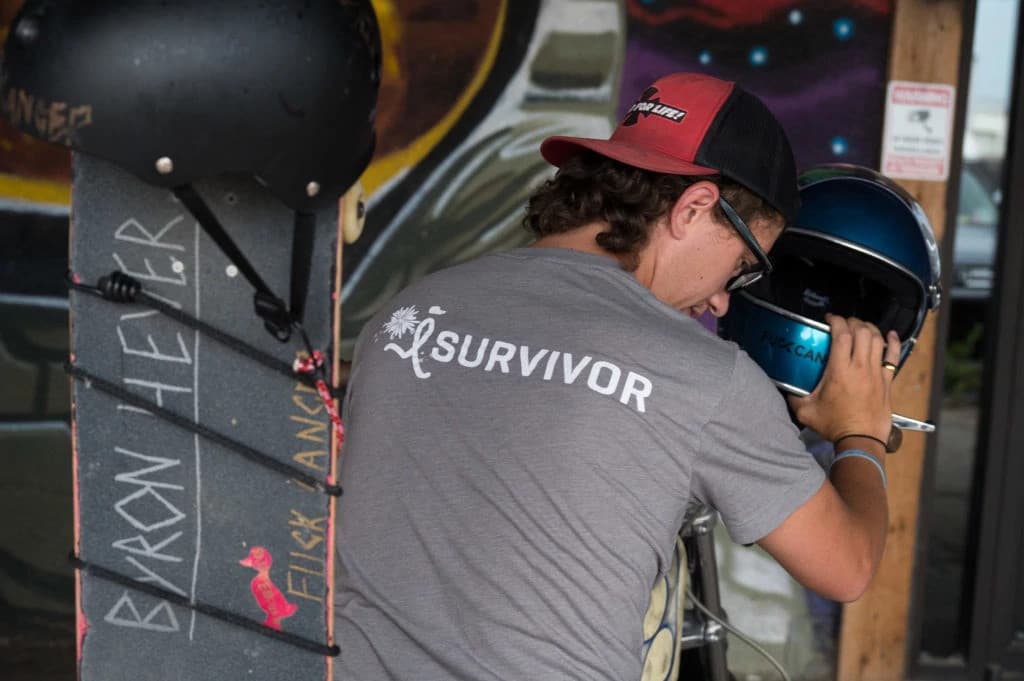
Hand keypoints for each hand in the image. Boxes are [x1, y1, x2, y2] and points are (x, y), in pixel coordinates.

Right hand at [787, 314, 900, 443]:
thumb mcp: (806, 411)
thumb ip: (794, 397)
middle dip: (852, 322)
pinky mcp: (887, 381)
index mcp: (840, 371)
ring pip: (877, 340)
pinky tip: (890, 335)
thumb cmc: (834, 426)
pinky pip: (893, 357)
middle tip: (844, 324)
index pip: (842, 335)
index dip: (836, 321)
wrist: (861, 441)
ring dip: (869, 328)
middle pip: (861, 332)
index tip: (830, 319)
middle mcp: (860, 367)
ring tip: (860, 328)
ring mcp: (876, 373)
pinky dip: (893, 342)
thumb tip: (786, 387)